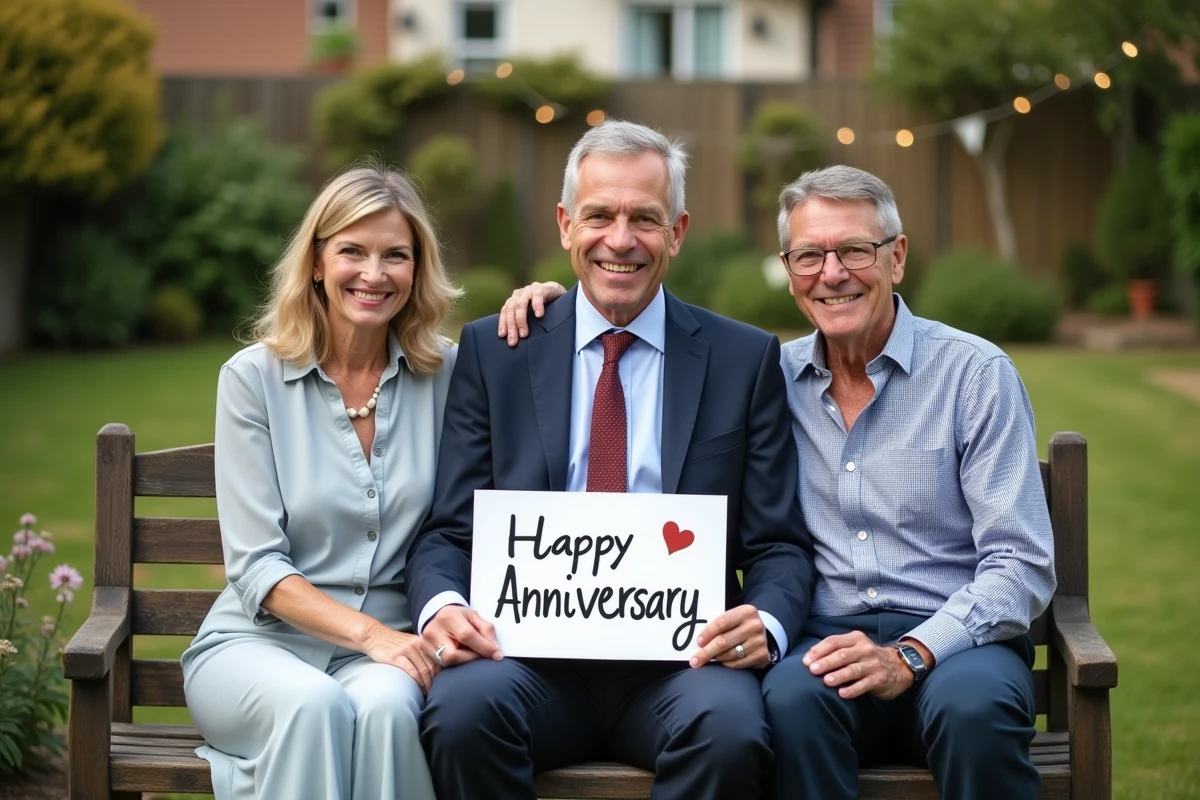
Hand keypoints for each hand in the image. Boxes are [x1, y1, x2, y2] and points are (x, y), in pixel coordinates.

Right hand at [361, 625, 438, 693]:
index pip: (438, 658)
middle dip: (435, 681)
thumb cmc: (393, 642)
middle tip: (436, 691)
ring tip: (428, 692)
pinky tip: (419, 689)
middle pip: (433, 666)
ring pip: (424, 670)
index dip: (441, 673)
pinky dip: (418, 683)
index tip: (442, 682)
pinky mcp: (396, 657)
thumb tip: (435, 668)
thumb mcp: (410, 644)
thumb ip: (422, 653)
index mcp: (423, 641)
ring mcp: (407, 650)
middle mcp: (417, 645)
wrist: (374, 635)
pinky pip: (412, 672)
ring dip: (428, 684)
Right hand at [420, 604, 502, 666]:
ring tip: (467, 652)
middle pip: (454, 655)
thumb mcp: (474, 617)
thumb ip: (487, 630)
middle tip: (479, 654)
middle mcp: (434, 630)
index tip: (497, 655)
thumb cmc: (459, 616)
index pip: (467, 636)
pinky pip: (441, 664)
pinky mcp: (423, 651)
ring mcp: (426, 642)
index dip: (484, 647)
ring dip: (463, 660)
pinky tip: (459, 654)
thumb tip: (496, 650)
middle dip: (471, 657)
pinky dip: (454, 662)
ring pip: (447, 662)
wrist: (438, 615)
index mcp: (449, 617)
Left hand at [497, 281, 567, 345]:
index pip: (505, 310)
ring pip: (521, 304)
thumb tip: (513, 338)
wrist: (562, 295)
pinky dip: (537, 305)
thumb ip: (523, 321)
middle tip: (514, 340)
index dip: (503, 322)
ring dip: (521, 320)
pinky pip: (538, 295)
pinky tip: (539, 316)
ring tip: (524, 334)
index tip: (503, 335)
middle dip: (511, 325)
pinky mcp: (544, 287)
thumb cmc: (547, 309)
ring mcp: (532, 289)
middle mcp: (521, 293)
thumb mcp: (532, 315)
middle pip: (511, 308)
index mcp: (516, 299)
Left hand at [689, 604, 769, 668]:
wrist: (763, 634)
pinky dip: (727, 664)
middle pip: (724, 641)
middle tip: (695, 660)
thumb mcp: (734, 618)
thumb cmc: (740, 625)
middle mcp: (755, 626)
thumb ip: (720, 625)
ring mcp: (759, 642)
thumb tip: (699, 641)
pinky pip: (738, 664)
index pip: (722, 622)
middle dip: (707, 652)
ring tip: (710, 658)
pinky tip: (723, 662)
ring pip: (730, 654)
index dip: (708, 633)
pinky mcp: (762, 655)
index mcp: (746, 611)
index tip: (698, 642)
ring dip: (717, 658)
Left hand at [802, 631, 920, 699]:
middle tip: (812, 670)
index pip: (834, 642)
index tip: (806, 661)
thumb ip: (837, 649)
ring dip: (838, 675)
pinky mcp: (879, 679)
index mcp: (856, 638)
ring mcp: (873, 665)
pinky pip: (864, 685)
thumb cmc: (869, 657)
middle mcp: (864, 649)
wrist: (899, 666)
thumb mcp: (856, 647)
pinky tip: (842, 694)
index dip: (818, 651)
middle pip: (842, 655)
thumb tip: (810, 657)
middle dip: (825, 662)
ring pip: (852, 670)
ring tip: (826, 681)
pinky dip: (852, 690)